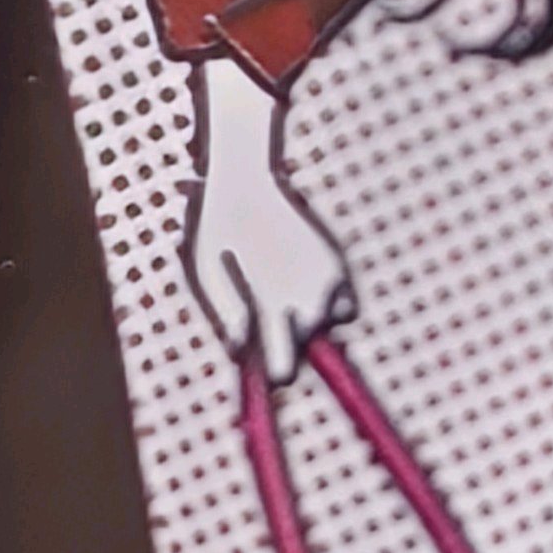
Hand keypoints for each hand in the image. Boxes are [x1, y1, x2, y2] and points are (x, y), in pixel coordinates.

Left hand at [182, 58, 355, 384]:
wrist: (243, 180)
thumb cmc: (215, 232)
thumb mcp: (205, 279)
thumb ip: (227, 320)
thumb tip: (246, 353)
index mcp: (270, 308)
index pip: (284, 372)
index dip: (272, 371)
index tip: (262, 363)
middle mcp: (304, 299)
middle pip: (306, 353)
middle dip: (287, 345)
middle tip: (268, 320)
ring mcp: (325, 282)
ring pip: (329, 329)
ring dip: (310, 323)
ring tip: (284, 293)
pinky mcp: (336, 264)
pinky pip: (346, 308)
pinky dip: (332, 305)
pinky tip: (305, 286)